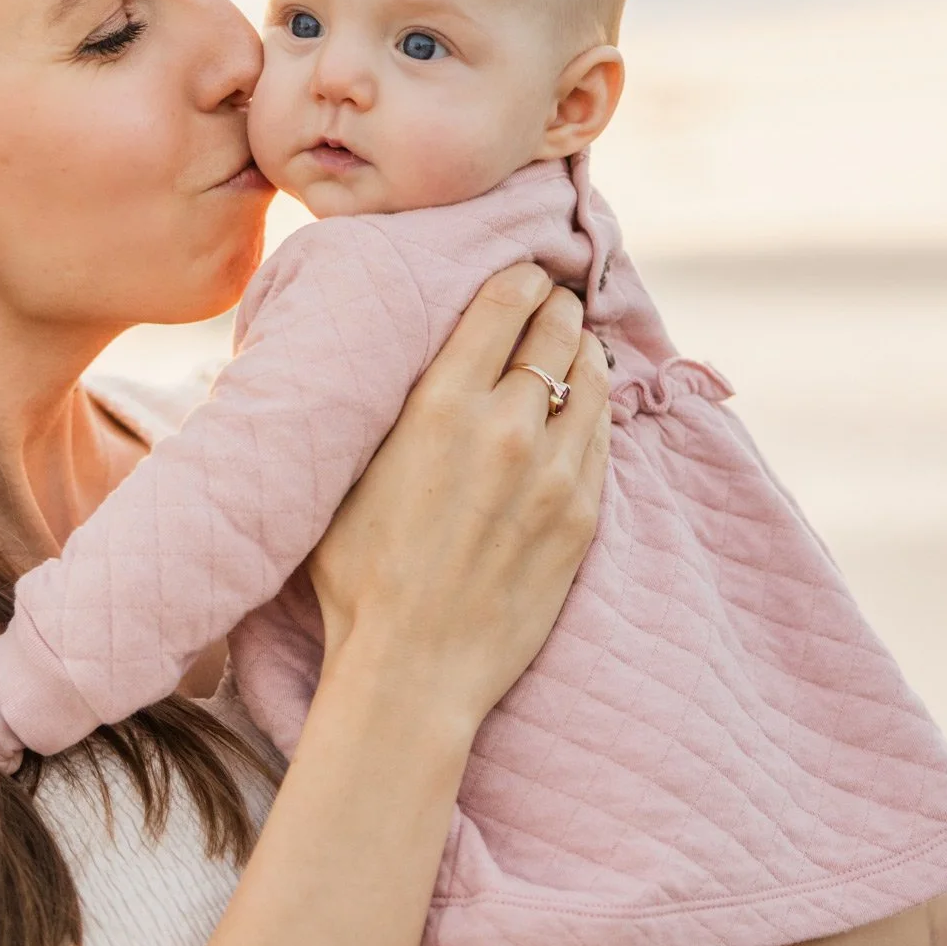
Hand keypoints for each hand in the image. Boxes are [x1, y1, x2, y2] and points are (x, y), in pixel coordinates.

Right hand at [308, 265, 610, 744]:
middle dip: (556, 309)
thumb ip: (370, 410)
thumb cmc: (358, 577)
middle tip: (550, 307)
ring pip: (593, 377)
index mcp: (442, 405)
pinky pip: (604, 437)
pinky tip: (580, 410)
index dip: (520, 278)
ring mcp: (556, 474)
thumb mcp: (342, 476)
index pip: (506, 301)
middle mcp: (508, 427)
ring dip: (583, 353)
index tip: (521, 276)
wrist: (414, 669)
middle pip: (560, 328)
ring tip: (572, 349)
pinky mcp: (583, 517)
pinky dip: (594, 411)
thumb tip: (346, 362)